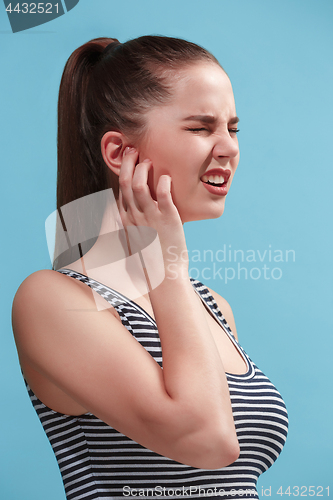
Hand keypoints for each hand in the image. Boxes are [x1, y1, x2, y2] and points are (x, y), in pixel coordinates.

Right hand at [118, 148, 188, 273]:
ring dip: (143, 169)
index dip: (123, 172)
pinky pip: (162, 194)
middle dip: (128, 163)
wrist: (164, 275)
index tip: (128, 160)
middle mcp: (135, 217)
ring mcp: (150, 217)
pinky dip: (163, 182)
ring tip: (149, 160)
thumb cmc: (153, 259)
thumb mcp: (137, 241)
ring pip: (140, 185)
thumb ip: (134, 226)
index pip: (121, 191)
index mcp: (127, 221)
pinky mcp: (168, 219)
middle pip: (126, 182)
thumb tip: (132, 217)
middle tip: (133, 150)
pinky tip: (167, 177)